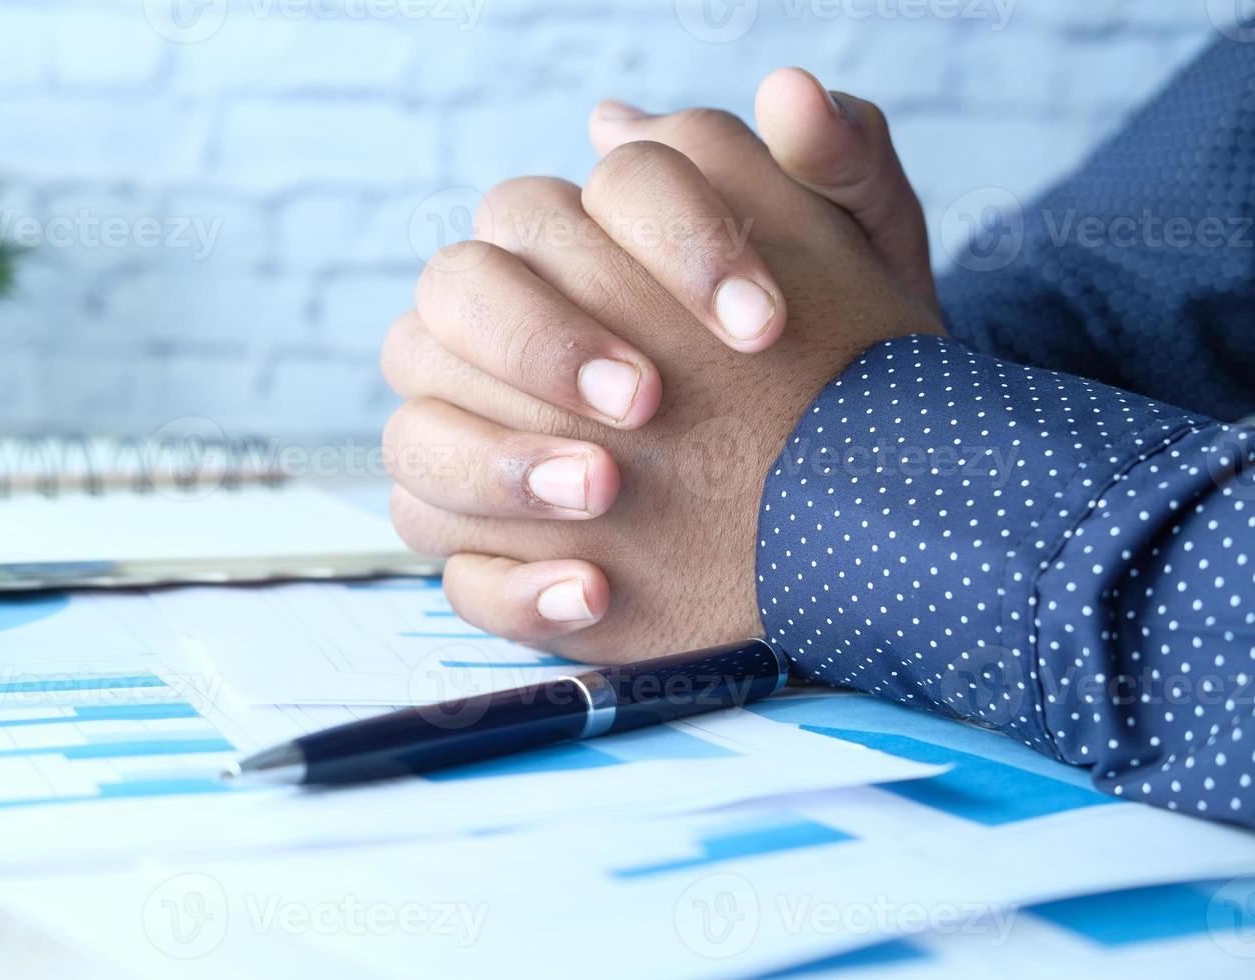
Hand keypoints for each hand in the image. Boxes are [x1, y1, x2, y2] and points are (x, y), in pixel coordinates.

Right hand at [382, 75, 943, 662]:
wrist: (858, 498)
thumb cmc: (840, 369)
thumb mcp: (865, 273)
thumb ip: (842, 172)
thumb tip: (788, 91)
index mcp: (580, 248)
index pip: (563, 201)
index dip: (659, 247)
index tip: (760, 321)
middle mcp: (512, 336)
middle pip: (454, 294)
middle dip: (542, 342)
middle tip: (647, 400)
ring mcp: (491, 449)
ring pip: (417, 438)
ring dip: (499, 465)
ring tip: (605, 493)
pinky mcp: (502, 558)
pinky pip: (457, 571)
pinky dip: (513, 587)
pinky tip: (597, 592)